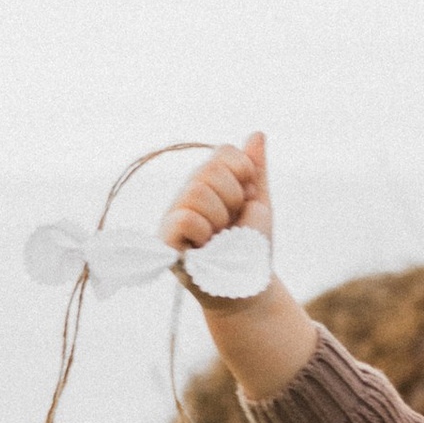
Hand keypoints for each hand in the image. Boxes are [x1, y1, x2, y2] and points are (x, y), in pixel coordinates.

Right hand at [162, 132, 271, 262]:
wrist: (248, 289)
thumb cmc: (251, 250)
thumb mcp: (258, 207)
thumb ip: (256, 172)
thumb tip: (257, 134)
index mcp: (208, 182)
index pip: (224, 153)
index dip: (244, 174)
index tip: (248, 201)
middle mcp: (187, 193)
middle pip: (209, 169)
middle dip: (233, 199)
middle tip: (232, 224)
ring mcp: (173, 215)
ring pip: (196, 191)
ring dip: (220, 218)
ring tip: (219, 238)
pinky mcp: (165, 241)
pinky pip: (185, 218)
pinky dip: (204, 232)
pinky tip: (206, 247)